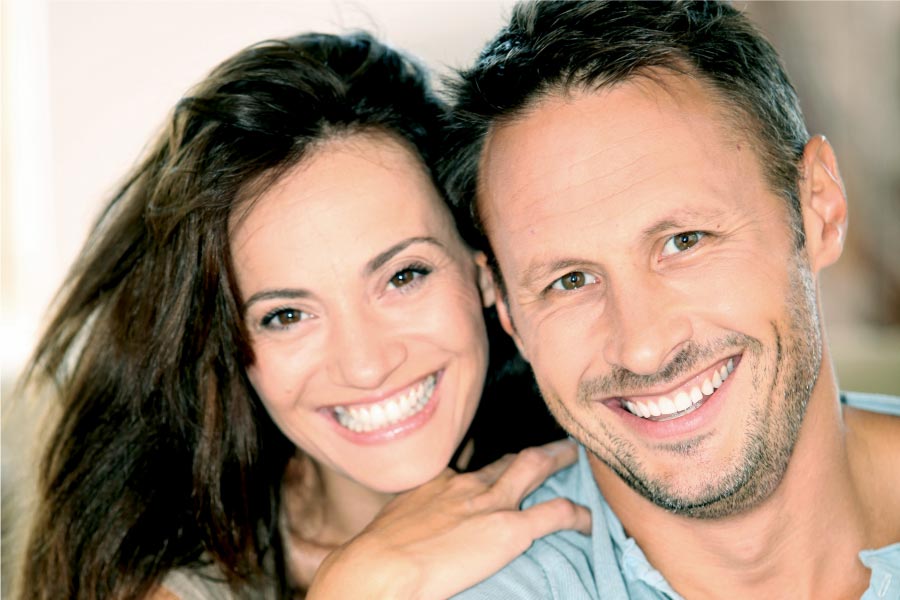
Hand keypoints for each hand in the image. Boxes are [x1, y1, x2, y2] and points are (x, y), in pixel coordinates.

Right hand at [305, 438, 590, 599]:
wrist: (380, 567)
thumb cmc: (375, 556)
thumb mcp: (392, 525)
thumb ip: (411, 520)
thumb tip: (406, 536)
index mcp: (438, 484)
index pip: (472, 469)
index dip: (491, 469)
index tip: (502, 470)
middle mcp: (466, 485)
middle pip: (507, 460)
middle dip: (532, 452)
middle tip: (554, 446)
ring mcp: (489, 504)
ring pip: (533, 468)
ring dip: (556, 459)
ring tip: (574, 455)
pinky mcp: (508, 528)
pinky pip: (553, 513)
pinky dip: (575, 513)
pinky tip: (588, 519)